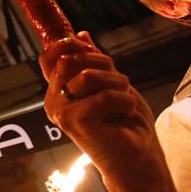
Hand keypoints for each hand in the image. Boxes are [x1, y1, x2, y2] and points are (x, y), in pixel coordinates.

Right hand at [39, 32, 163, 180]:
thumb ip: (93, 61)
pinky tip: (124, 116)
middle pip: (70, 58)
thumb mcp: (111, 82)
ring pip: (88, 75)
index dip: (73, 46)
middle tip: (118, 87)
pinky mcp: (74, 122)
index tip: (97, 57)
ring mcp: (60, 112)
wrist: (138, 157)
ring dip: (117, 85)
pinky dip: (124, 102)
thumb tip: (81, 34)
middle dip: (103, 65)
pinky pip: (104, 96)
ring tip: (122, 104)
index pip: (52, 54)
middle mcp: (53, 100)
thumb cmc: (125, 123)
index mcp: (57, 90)